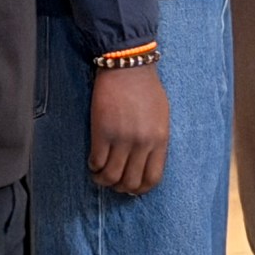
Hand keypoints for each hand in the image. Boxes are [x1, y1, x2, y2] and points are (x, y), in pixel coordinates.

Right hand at [90, 63, 168, 195]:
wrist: (128, 65)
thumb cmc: (146, 88)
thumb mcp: (161, 116)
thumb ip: (156, 140)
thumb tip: (145, 162)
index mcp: (160, 140)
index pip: (152, 178)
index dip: (140, 189)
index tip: (132, 187)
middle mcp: (142, 143)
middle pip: (130, 182)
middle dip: (119, 187)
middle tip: (113, 181)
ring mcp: (122, 139)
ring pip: (111, 176)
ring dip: (103, 180)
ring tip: (99, 173)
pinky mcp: (102, 131)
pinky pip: (97, 162)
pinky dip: (93, 166)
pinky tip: (93, 161)